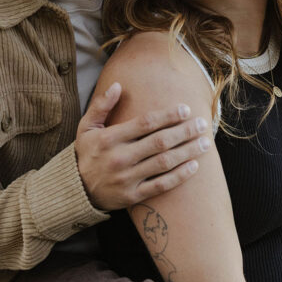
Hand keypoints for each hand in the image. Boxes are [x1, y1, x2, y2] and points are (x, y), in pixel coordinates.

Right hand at [76, 82, 210, 211]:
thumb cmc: (86, 153)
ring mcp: (127, 179)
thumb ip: (101, 105)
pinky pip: (161, 185)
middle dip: (184, 132)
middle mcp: (119, 158)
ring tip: (205, 143)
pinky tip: (194, 166)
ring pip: (164, 163)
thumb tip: (117, 85)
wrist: (77, 190)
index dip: (168, 115)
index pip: (145, 123)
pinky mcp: (133, 196)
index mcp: (109, 138)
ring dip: (188, 152)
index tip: (186, 109)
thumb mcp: (86, 127)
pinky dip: (179, 176)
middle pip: (159, 142)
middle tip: (203, 124)